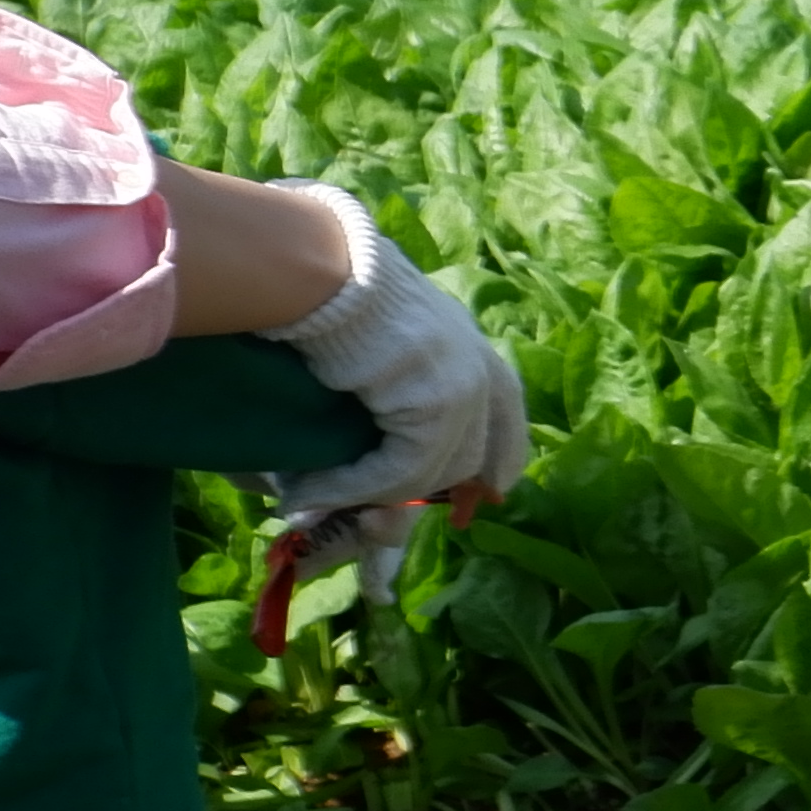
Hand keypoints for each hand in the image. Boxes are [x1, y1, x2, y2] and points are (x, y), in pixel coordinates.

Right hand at [259, 184, 534, 565]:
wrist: (307, 258)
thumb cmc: (312, 291)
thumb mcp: (358, 348)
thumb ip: (363, 408)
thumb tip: (330, 467)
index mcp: (465, 342)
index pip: (505, 411)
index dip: (499, 459)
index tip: (489, 496)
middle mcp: (476, 363)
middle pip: (467, 459)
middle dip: (417, 507)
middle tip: (373, 551)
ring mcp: (463, 382)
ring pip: (428, 473)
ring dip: (363, 501)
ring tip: (305, 509)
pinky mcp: (438, 400)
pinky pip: (401, 470)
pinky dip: (350, 491)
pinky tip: (305, 497)